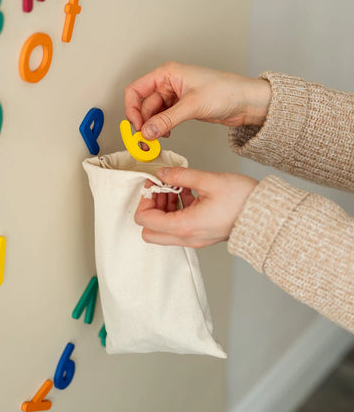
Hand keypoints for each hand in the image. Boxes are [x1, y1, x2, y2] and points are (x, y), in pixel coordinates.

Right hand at [124, 62, 270, 139]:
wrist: (246, 101)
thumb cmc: (226, 91)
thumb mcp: (192, 106)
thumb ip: (166, 120)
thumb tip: (146, 131)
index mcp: (167, 74)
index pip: (136, 90)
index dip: (132, 109)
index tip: (136, 127)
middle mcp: (168, 83)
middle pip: (143, 104)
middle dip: (143, 122)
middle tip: (145, 140)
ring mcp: (175, 96)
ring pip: (153, 113)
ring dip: (152, 127)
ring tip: (156, 140)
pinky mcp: (182, 107)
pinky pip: (164, 118)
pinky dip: (162, 128)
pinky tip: (166, 135)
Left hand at [135, 166, 257, 247]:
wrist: (267, 215)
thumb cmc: (243, 200)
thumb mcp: (209, 180)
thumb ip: (181, 175)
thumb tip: (163, 173)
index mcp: (185, 226)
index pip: (145, 220)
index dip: (145, 199)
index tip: (154, 183)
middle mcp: (187, 237)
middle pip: (150, 231)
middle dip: (151, 207)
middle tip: (161, 188)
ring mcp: (194, 239)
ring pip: (164, 230)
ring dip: (164, 208)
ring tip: (177, 186)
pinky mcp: (202, 235)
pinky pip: (179, 227)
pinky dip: (177, 210)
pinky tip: (189, 191)